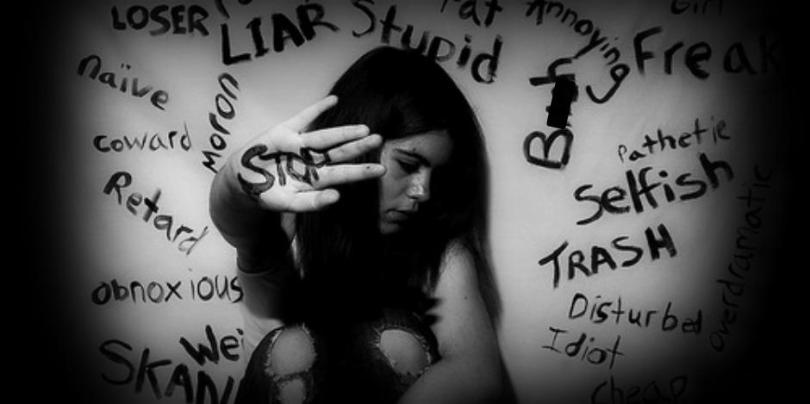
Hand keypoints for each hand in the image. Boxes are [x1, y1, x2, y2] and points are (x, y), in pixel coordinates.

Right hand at [230, 95, 384, 211]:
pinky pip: (302, 118)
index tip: (380, 169)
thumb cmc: (267, 194)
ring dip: (343, 132)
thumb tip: (337, 197)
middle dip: (358, 147)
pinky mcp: (284, 131)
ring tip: (363, 128)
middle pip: (338, 153)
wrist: (241, 180)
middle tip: (379, 140)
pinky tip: (333, 100)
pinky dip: (316, 109)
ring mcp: (299, 145)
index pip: (342, 174)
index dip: (361, 172)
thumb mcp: (288, 203)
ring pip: (324, 137)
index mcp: (315, 178)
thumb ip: (312, 203)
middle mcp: (311, 160)